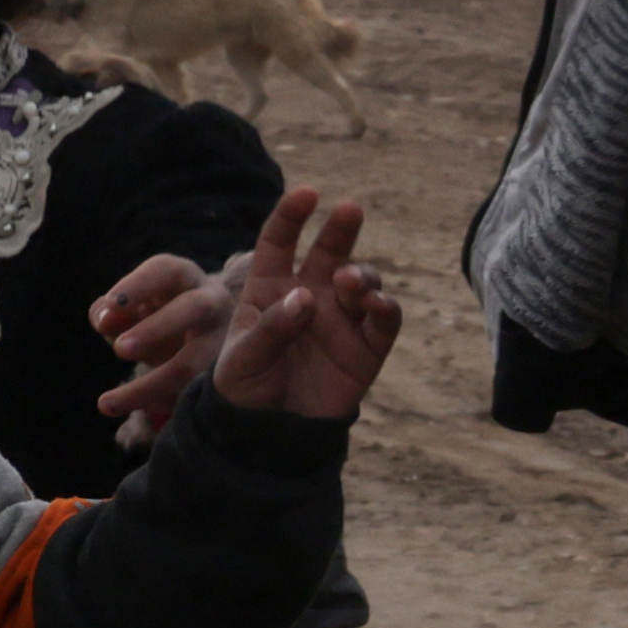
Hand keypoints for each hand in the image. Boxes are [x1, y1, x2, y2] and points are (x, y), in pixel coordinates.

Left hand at [90, 245, 232, 436]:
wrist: (200, 341)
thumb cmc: (155, 318)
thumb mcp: (130, 310)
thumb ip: (111, 312)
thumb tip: (105, 319)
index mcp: (185, 279)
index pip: (166, 271)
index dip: (139, 285)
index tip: (112, 305)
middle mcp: (213, 303)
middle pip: (194, 308)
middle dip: (157, 329)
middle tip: (121, 350)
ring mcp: (225, 339)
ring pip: (194, 362)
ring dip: (150, 384)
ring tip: (107, 403)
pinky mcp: (224, 374)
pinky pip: (192, 392)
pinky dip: (160, 404)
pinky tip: (137, 410)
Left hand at [165, 191, 406, 424]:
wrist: (270, 433)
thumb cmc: (245, 388)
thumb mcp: (242, 358)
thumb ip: (272, 326)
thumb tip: (308, 297)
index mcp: (271, 289)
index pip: (280, 244)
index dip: (292, 216)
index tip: (307, 194)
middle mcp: (311, 296)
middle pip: (330, 252)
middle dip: (340, 229)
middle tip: (349, 210)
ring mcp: (342, 319)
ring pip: (363, 280)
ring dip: (361, 273)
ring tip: (351, 282)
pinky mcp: (368, 346)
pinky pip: (385, 319)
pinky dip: (385, 307)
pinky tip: (376, 304)